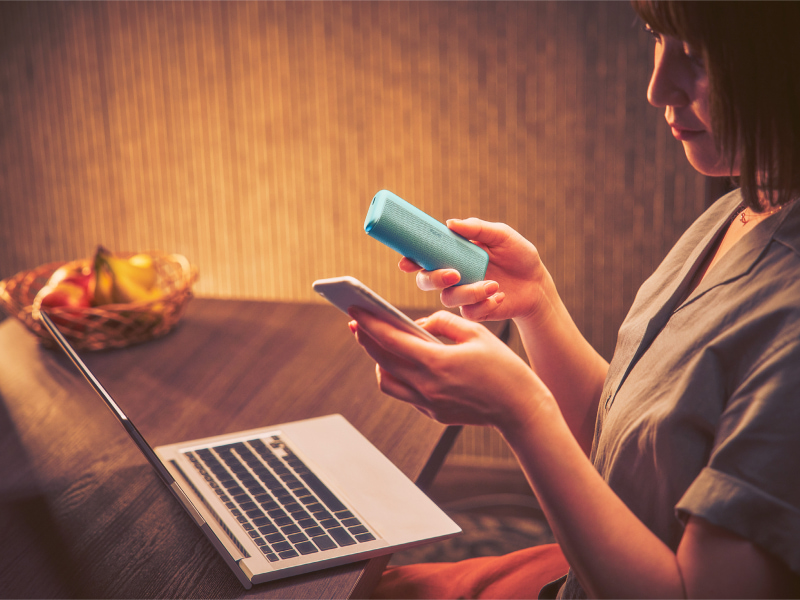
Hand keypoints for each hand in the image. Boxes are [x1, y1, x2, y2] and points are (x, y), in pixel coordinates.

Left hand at [348, 307, 551, 431]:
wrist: (519, 409)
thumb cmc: (503, 367)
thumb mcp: (476, 333)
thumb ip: (442, 323)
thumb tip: (417, 324)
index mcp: (437, 363)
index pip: (390, 339)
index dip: (369, 322)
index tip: (355, 308)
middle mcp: (426, 386)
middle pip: (381, 360)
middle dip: (366, 339)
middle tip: (358, 322)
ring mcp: (428, 404)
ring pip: (386, 382)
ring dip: (378, 361)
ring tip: (379, 343)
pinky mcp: (432, 413)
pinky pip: (404, 393)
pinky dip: (397, 375)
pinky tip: (401, 362)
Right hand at [399, 218, 551, 322]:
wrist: (537, 284)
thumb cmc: (519, 256)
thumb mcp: (502, 236)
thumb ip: (478, 229)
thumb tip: (451, 223)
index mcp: (455, 255)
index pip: (425, 256)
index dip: (410, 260)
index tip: (406, 262)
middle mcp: (454, 275)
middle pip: (426, 281)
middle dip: (434, 279)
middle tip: (455, 275)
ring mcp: (462, 295)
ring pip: (448, 298)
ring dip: (469, 292)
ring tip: (492, 285)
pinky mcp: (475, 311)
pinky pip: (468, 312)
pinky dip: (485, 304)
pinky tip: (500, 296)